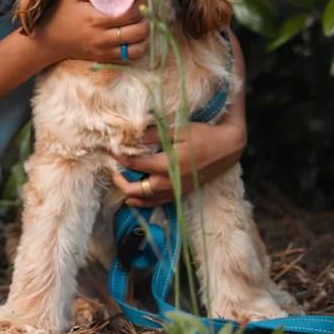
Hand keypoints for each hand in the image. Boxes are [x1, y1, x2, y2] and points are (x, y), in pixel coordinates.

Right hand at [32, 0, 149, 64]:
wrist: (48, 40)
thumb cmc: (61, 13)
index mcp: (96, 19)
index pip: (131, 13)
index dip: (142, 2)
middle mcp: (102, 38)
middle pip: (139, 31)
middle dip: (147, 18)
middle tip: (143, 8)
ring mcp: (104, 51)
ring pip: (138, 48)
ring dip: (145, 35)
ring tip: (141, 23)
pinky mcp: (104, 59)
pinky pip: (130, 58)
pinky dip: (138, 48)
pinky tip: (134, 37)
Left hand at [111, 119, 246, 207]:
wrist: (228, 148)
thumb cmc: (204, 135)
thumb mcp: (179, 130)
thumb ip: (154, 135)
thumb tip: (131, 135)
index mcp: (166, 165)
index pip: (131, 163)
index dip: (115, 156)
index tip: (106, 147)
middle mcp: (168, 182)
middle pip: (133, 190)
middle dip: (118, 180)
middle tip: (112, 168)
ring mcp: (174, 190)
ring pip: (143, 200)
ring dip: (129, 191)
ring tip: (121, 178)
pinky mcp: (179, 193)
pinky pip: (155, 202)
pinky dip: (142, 200)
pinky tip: (135, 194)